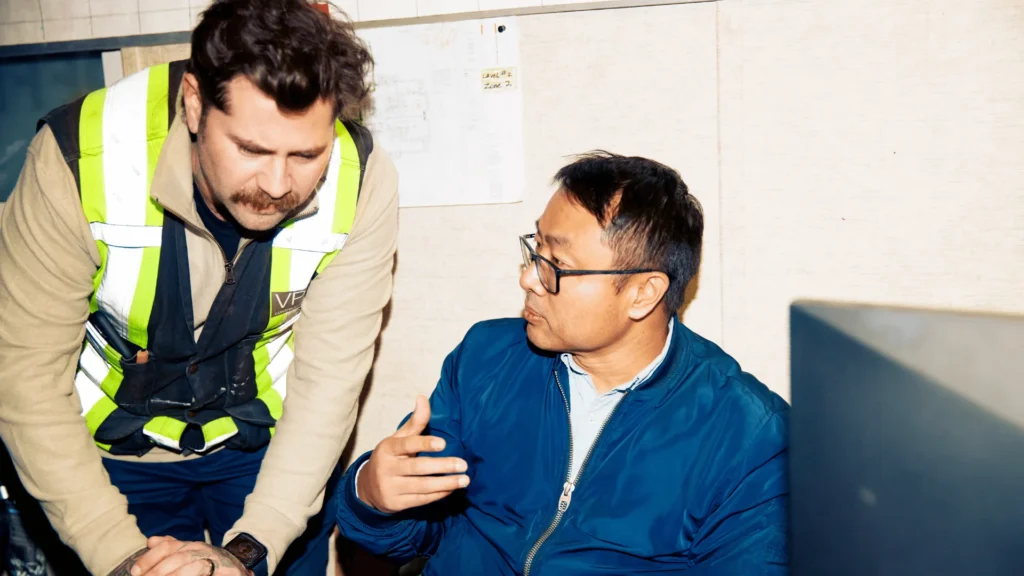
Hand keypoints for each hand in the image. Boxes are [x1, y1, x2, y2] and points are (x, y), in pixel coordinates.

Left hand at [129, 536, 250, 575]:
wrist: (239, 567)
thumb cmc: (209, 561)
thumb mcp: (189, 551)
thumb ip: (171, 546)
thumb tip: (151, 541)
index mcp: (191, 545)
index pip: (168, 546)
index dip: (150, 559)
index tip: (135, 571)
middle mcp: (202, 551)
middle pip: (176, 558)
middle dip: (156, 572)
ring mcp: (215, 562)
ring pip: (189, 568)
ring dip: (172, 575)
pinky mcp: (226, 572)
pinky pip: (206, 574)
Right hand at [357, 395, 469, 513]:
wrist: (367, 487)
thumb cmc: (390, 458)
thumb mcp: (399, 439)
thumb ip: (415, 422)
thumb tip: (423, 397)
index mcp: (387, 449)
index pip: (407, 445)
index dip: (424, 443)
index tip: (443, 443)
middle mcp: (387, 468)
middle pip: (418, 467)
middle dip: (442, 466)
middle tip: (463, 465)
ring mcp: (390, 488)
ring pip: (422, 486)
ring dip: (445, 483)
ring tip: (464, 480)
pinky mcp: (396, 504)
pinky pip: (421, 499)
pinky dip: (438, 494)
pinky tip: (452, 488)